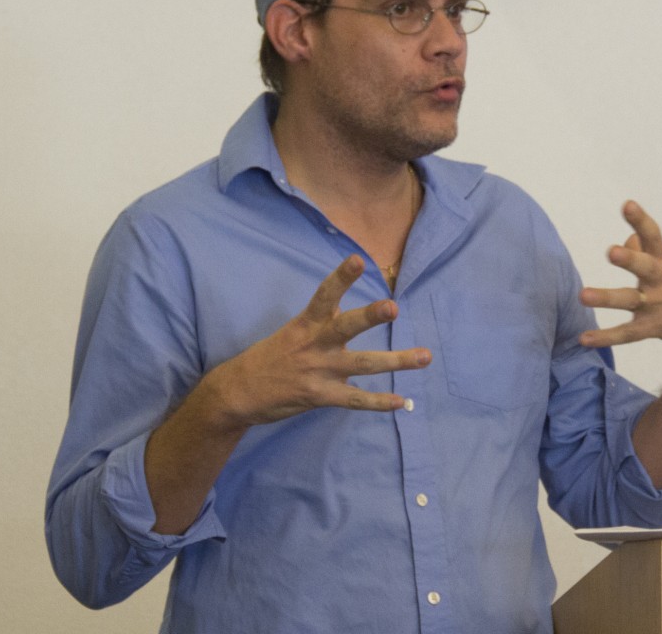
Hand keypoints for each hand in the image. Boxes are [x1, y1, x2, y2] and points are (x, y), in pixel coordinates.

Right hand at [206, 255, 429, 427]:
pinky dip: (379, 402)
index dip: (341, 277)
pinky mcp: (319, 396)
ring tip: (424, 357)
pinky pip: (355, 399)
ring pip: (363, 364)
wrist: (237, 393)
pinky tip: (402, 401)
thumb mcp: (292, 331)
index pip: (325, 295)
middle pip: (346, 326)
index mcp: (306, 323)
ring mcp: (319, 371)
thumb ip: (321, 322)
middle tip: (394, 307)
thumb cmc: (269, 358)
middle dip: (371, 316)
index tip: (358, 259)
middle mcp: (315, 344)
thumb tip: (349, 311)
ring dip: (396, 361)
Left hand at [578, 201, 661, 354]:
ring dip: (607, 298)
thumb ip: (647, 249)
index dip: (641, 221)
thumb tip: (627, 237)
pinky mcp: (655, 327)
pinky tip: (584, 338)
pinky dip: (606, 337)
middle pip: (645, 267)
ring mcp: (658, 305)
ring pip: (629, 300)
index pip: (653, 236)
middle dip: (629, 259)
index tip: (628, 205)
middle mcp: (661, 280)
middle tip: (611, 251)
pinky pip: (628, 333)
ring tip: (583, 295)